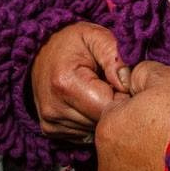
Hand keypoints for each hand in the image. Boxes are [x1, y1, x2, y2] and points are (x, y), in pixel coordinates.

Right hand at [31, 21, 130, 140]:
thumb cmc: (73, 42)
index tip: (120, 81)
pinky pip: (84, 134)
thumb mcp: (96, 36)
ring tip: (97, 91)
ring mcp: (50, 123)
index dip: (122, 95)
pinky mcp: (50, 131)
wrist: (42, 51)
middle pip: (101, 123)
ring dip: (101, 114)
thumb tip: (127, 84)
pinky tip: (88, 101)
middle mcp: (54, 109)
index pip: (108, 107)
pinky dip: (91, 120)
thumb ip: (114, 56)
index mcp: (65, 84)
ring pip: (95, 131)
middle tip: (111, 85)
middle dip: (113, 106)